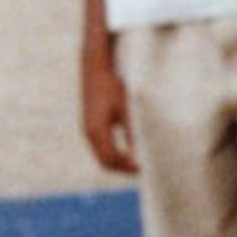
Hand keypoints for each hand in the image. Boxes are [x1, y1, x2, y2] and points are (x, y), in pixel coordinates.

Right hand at [80, 53, 135, 173]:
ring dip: (120, 161)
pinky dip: (116, 152)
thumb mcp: (128, 108)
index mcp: (97, 131)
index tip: (147, 169)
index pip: (112, 160)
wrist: (96, 66)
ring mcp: (88, 128)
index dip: (129, 168)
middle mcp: (89, 133)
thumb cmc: (114, 86)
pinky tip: (132, 150)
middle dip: (125, 168)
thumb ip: (134, 131)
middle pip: (106, 161)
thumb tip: (143, 152)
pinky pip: (103, 146)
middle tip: (146, 170)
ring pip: (103, 155)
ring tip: (141, 163)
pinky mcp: (91, 123)